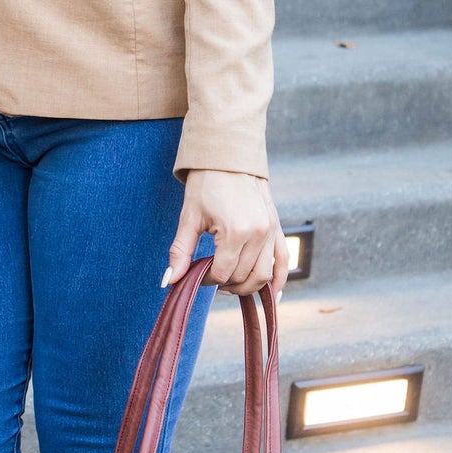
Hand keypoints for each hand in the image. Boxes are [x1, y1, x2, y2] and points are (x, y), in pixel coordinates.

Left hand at [166, 169, 289, 298]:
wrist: (229, 157)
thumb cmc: (206, 184)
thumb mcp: (189, 217)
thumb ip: (180, 252)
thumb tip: (168, 281)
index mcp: (236, 232)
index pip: (222, 273)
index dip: (206, 279)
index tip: (195, 274)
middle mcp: (259, 234)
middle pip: (242, 277)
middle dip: (224, 283)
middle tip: (210, 277)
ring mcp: (271, 231)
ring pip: (264, 276)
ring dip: (247, 286)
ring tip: (230, 283)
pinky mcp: (277, 227)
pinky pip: (283, 261)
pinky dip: (279, 280)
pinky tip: (272, 295)